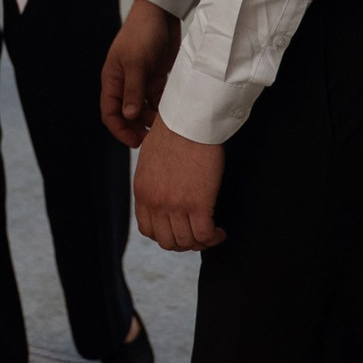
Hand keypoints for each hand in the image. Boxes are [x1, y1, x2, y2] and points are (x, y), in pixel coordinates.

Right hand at [101, 0, 181, 147]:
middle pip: (127, 115)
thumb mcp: (136, 62)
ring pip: (143, 110)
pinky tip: (171, 114)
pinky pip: (157, 100)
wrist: (162, 13)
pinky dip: (162, 108)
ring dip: (152, 120)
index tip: (135, 142)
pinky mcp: (156, 78)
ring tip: (166, 127)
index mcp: (112, 79)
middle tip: (153, 140)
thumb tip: (129, 116)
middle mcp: (125, 83)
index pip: (110, 112)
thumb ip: (133, 90)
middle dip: (137, 129)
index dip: (120, 130)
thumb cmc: (142, 33)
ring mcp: (141, 81)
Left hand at [133, 114, 227, 251]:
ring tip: (211, 233)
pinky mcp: (199, 204)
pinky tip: (219, 231)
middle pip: (167, 241)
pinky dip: (213, 238)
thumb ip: (153, 181)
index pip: (148, 230)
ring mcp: (176, 206)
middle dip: (184, 242)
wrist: (188, 120)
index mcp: (142, 191)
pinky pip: (205, 235)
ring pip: (187, 242)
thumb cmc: (174, 131)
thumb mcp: (150, 159)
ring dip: (200, 242)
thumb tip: (163, 190)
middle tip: (197, 234)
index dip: (165, 235)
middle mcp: (155, 203)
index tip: (179, 229)